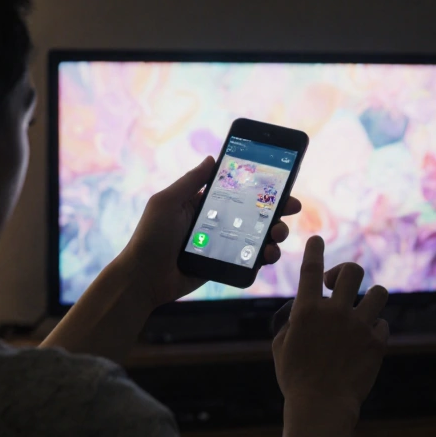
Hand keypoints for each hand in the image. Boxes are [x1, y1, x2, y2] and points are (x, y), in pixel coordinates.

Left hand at [113, 155, 302, 307]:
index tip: (279, 182)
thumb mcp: (168, 202)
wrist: (143, 278)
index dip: (259, 186)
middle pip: (254, 212)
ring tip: (278, 234)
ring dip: (275, 233)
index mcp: (203, 203)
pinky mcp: (225, 264)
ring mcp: (222, 244)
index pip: (237, 190)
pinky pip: (251, 258)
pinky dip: (266, 255)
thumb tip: (213, 158)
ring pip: (258, 236)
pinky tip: (269, 253)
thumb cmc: (150, 236)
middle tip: (291, 208)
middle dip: (276, 209)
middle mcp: (216, 222)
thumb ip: (191, 181)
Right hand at [271, 236, 389, 414]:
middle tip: (337, 285)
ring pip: (379, 292)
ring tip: (362, 310)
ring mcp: (359, 326)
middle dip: (345, 273)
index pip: (311, 270)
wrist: (321, 406)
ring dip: (370, 298)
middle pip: (352, 272)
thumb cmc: (296, 379)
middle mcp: (335, 312)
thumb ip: (292, 322)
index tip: (317, 239)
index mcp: (307, 311)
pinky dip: (375, 330)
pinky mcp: (377, 342)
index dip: (315, 250)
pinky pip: (383, 324)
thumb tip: (301, 310)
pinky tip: (366, 341)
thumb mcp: (281, 347)